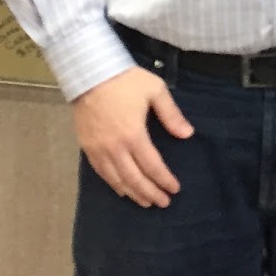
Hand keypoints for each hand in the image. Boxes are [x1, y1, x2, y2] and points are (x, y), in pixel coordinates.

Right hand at [73, 66, 193, 207]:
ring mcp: (99, 149)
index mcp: (134, 135)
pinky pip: (101, 173)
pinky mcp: (87, 147)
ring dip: (133, 193)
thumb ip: (171, 114)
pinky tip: (121, 190)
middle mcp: (115, 148)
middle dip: (151, 193)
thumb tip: (187, 134)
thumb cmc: (125, 80)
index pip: (152, 166)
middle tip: (163, 202)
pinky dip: (113, 184)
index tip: (175, 189)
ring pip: (117, 180)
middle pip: (135, 179)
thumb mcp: (155, 90)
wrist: (89, 73)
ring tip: (145, 202)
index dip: (164, 180)